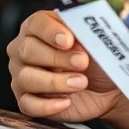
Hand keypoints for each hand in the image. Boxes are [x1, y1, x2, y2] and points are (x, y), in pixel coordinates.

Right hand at [7, 10, 123, 122]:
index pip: (36, 24)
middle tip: (82, 62)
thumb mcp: (93, 39)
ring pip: (27, 78)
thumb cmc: (96, 57)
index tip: (68, 40)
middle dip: (57, 57)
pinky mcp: (27, 101)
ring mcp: (22, 76)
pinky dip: (47, 105)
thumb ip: (83, 30)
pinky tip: (66, 101)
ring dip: (55, 82)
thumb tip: (77, 30)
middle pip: (27, 50)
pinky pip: (27, 104)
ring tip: (80, 82)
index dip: (51, 31)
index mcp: (38, 28)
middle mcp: (24, 50)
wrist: (106, 87)